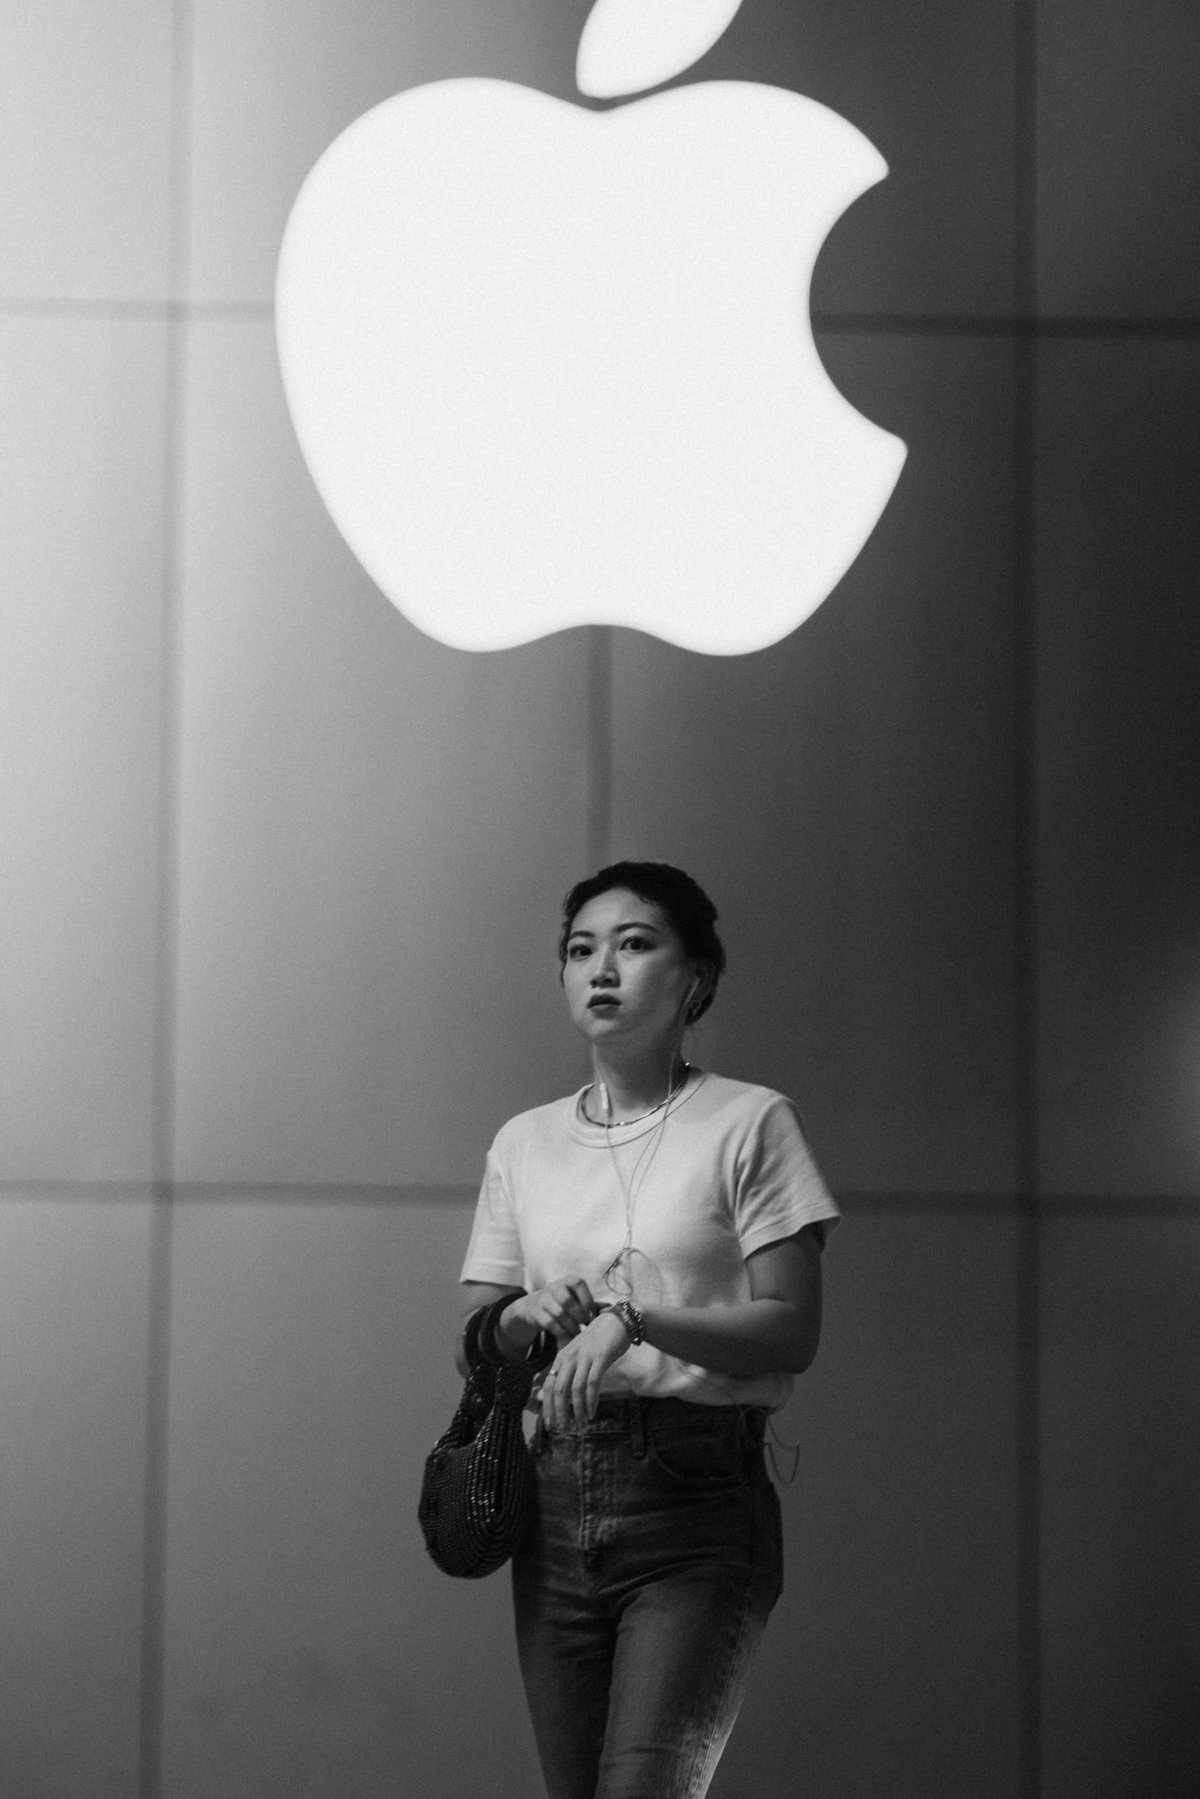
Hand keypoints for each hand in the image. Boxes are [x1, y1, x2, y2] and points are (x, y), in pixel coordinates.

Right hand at [503, 1277, 596, 1353]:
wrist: (536, 1305)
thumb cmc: (566, 1302)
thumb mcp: (577, 1298)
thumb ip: (591, 1303)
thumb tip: (610, 1308)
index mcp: (569, 1280)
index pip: (579, 1284)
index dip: (587, 1300)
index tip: (592, 1315)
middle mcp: (555, 1286)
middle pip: (567, 1300)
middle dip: (578, 1315)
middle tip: (585, 1325)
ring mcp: (543, 1298)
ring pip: (558, 1313)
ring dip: (571, 1326)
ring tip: (579, 1333)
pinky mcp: (536, 1312)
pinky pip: (550, 1323)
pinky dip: (561, 1331)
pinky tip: (569, 1335)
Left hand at [540, 1310, 631, 1428]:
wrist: (617, 1322)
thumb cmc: (598, 1341)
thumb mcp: (578, 1354)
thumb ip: (568, 1370)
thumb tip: (558, 1394)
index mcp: (562, 1357)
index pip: (548, 1385)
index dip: (547, 1406)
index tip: (550, 1423)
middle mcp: (570, 1357)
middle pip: (558, 1390)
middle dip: (560, 1413)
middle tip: (564, 1429)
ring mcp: (584, 1357)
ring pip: (575, 1390)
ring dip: (577, 1410)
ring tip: (581, 1425)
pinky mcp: (600, 1358)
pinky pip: (592, 1384)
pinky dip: (591, 1401)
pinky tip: (592, 1412)